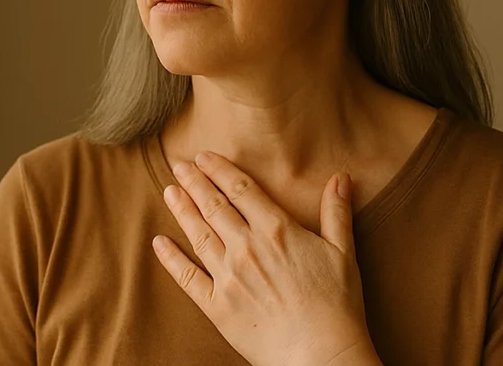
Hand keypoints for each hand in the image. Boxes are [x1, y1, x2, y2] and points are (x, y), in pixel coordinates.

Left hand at [152, 150, 380, 365]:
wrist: (321, 353)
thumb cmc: (337, 305)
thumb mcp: (343, 252)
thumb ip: (336, 212)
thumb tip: (341, 177)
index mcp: (277, 230)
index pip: (242, 190)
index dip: (220, 170)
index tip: (205, 157)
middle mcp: (247, 248)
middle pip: (214, 206)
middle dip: (195, 183)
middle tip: (179, 165)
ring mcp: (228, 277)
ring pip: (198, 234)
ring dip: (181, 210)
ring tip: (169, 191)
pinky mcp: (216, 306)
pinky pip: (187, 277)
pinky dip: (170, 258)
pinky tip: (159, 242)